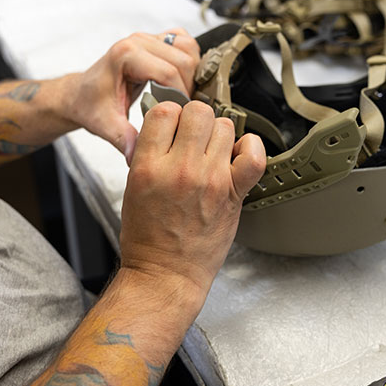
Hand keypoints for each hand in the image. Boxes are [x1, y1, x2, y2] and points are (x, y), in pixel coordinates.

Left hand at [62, 28, 199, 163]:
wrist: (80, 94)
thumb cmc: (90, 105)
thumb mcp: (105, 125)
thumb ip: (123, 138)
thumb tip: (136, 158)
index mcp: (125, 55)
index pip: (168, 72)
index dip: (180, 96)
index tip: (179, 116)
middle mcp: (138, 41)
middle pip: (183, 60)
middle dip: (188, 86)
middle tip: (181, 109)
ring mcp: (147, 38)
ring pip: (188, 48)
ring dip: (192, 72)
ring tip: (182, 94)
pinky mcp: (155, 40)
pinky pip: (184, 43)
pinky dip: (190, 61)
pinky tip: (182, 80)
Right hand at [119, 101, 266, 299]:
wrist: (166, 274)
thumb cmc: (147, 238)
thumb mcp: (132, 188)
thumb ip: (148, 154)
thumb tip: (165, 126)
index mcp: (148, 167)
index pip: (164, 111)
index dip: (170, 115)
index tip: (172, 127)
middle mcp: (181, 169)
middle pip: (198, 112)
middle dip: (195, 120)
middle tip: (192, 136)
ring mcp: (210, 180)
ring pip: (224, 126)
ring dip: (218, 135)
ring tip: (211, 152)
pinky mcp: (233, 194)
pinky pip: (253, 156)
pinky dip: (250, 148)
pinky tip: (237, 155)